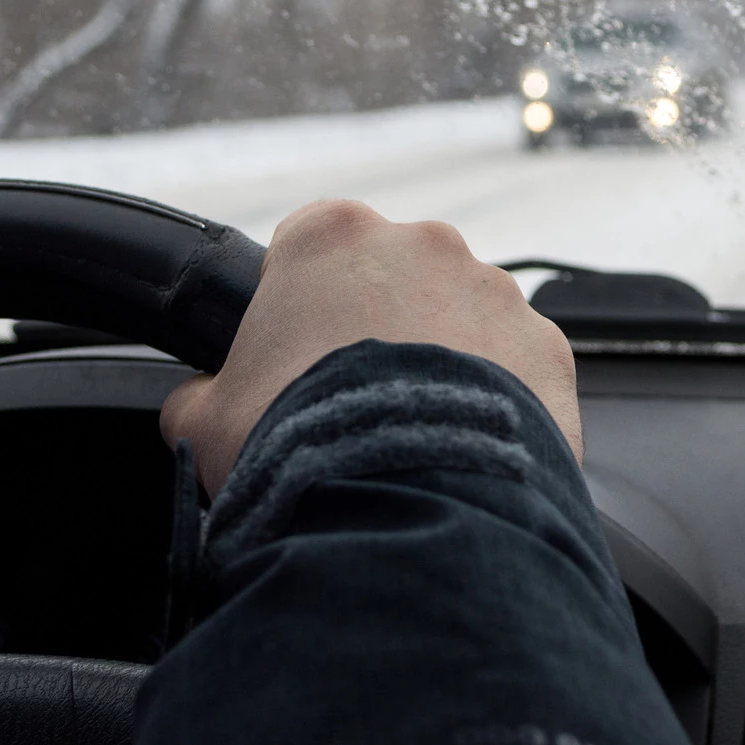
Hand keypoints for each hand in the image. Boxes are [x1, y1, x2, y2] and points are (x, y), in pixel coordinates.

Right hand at [161, 200, 578, 496]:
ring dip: (444, 364)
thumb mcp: (208, 421)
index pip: (307, 247)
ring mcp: (492, 290)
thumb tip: (196, 403)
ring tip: (417, 438)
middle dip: (379, 331)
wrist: (403, 505)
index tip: (297, 354)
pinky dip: (501, 404)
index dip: (298, 305)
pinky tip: (467, 452)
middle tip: (357, 406)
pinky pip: (518, 369)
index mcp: (328, 238)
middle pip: (392, 278)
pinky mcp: (547, 347)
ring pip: (462, 319)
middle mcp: (420, 244)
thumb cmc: (302, 446)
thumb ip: (202, 394)